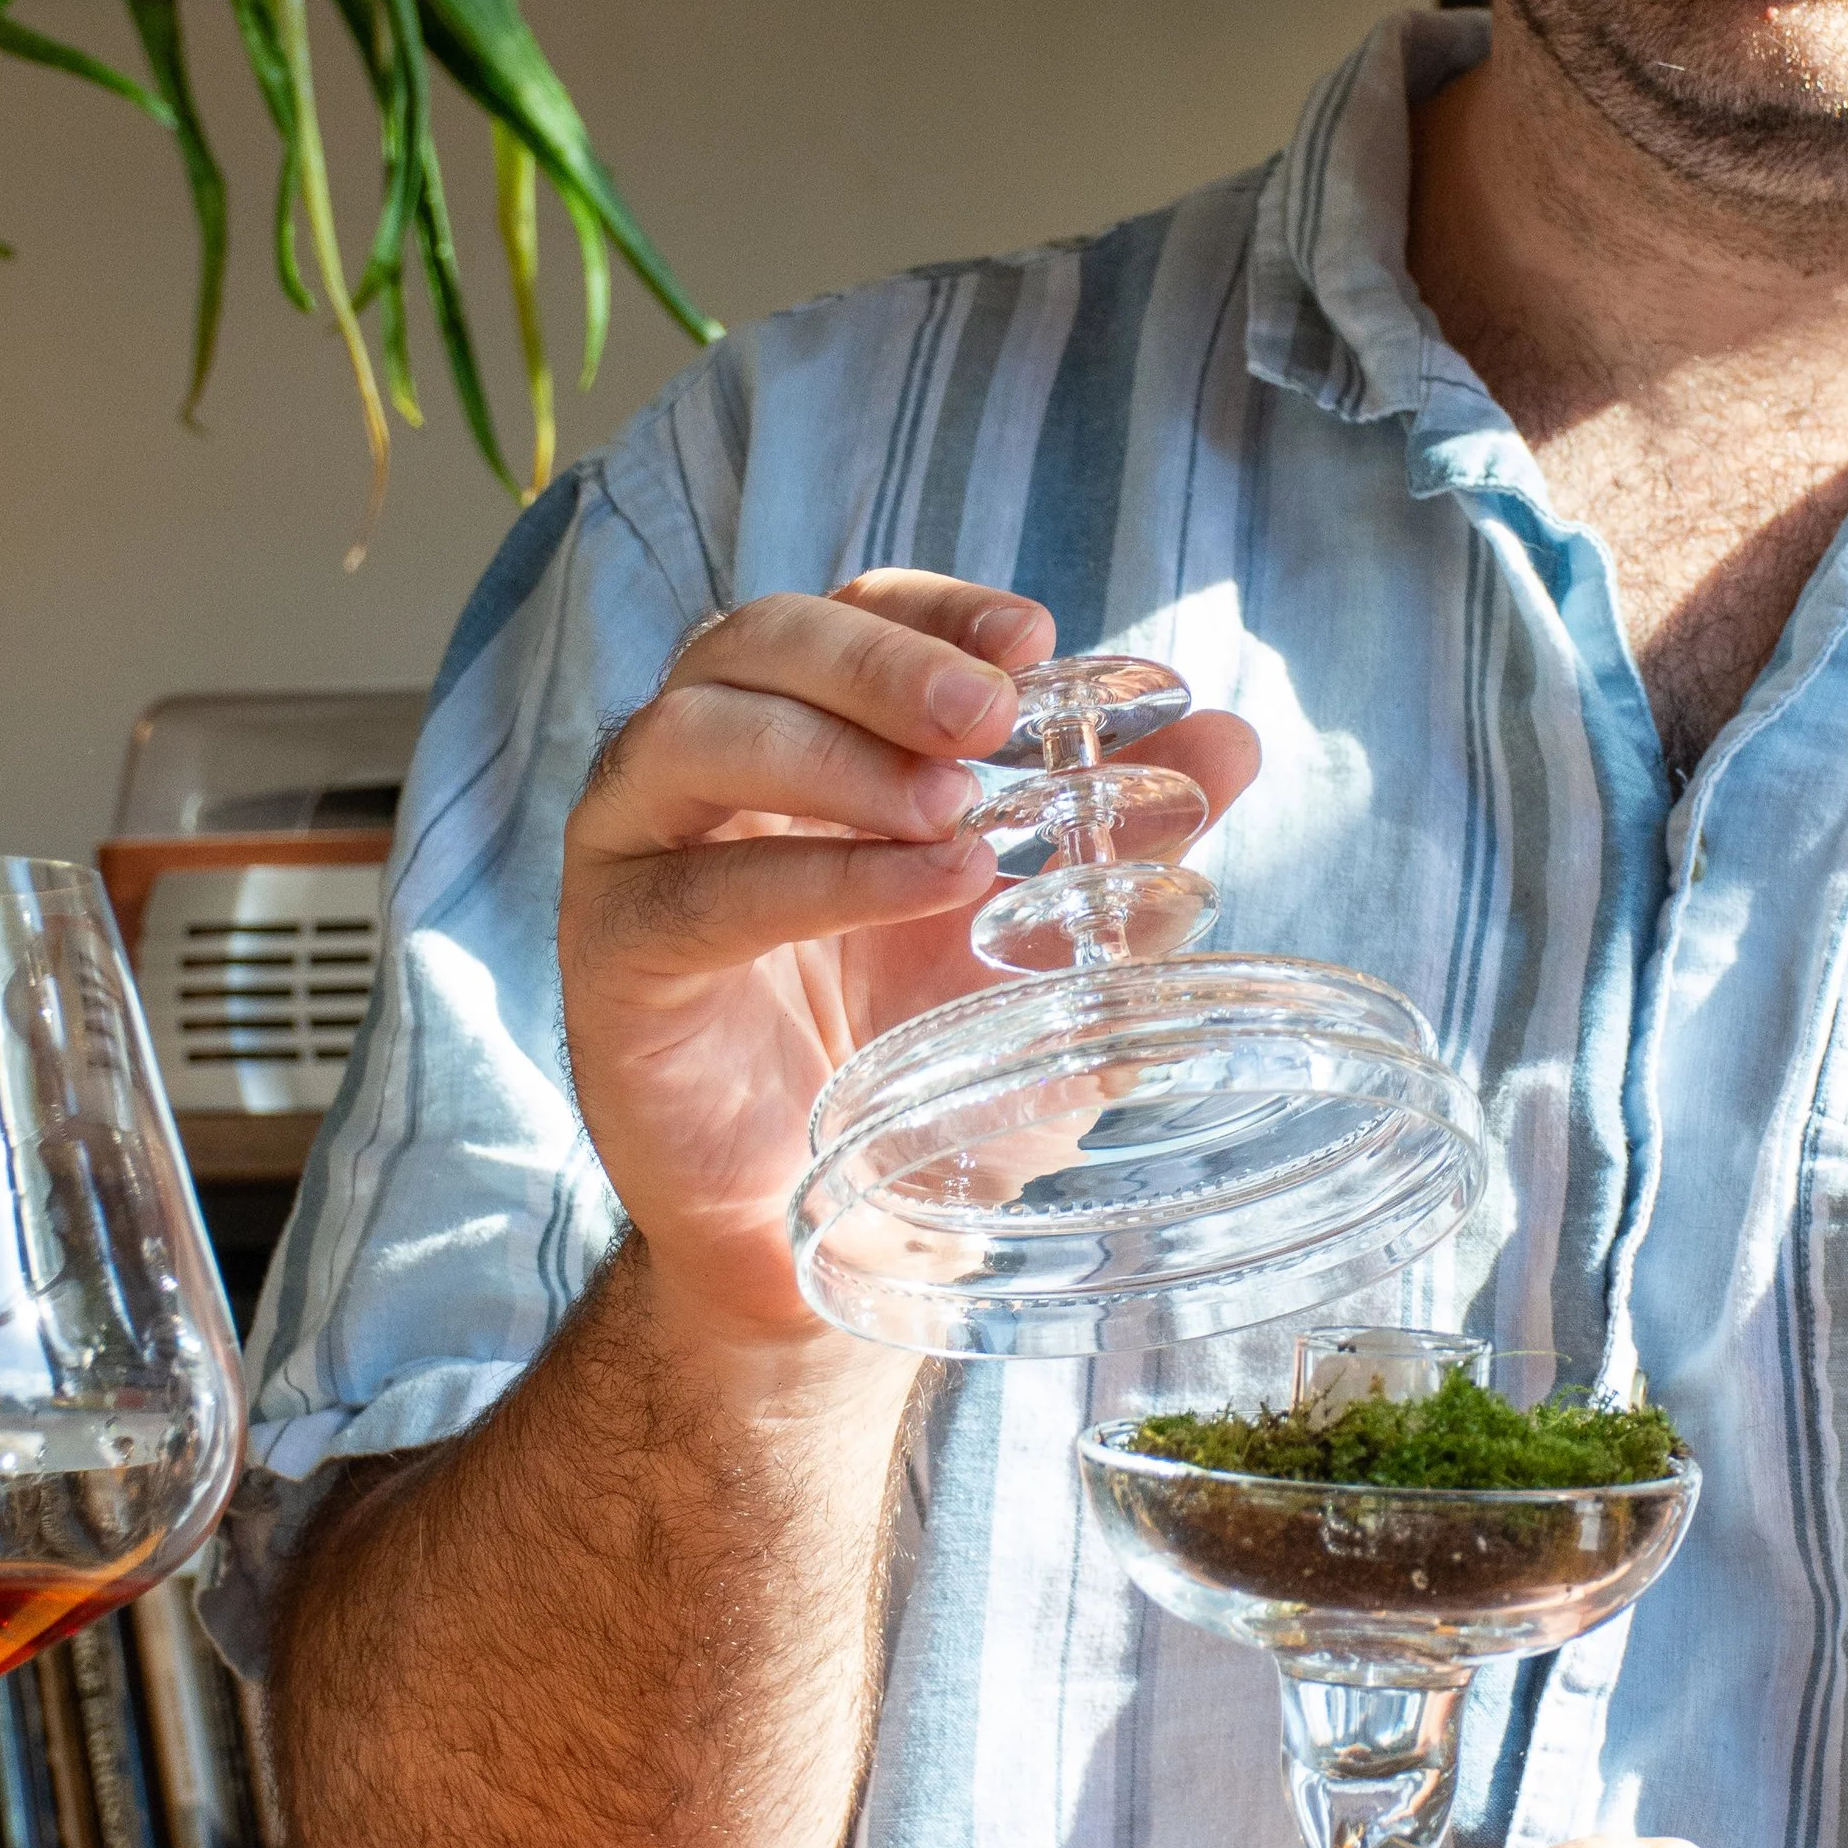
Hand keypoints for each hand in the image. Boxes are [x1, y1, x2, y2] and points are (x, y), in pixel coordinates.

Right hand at [559, 573, 1258, 1359]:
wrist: (838, 1237)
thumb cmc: (923, 1063)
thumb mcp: (1047, 945)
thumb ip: (1118, 840)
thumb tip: (1234, 742)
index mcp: (798, 736)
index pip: (848, 612)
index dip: (932, 609)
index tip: (1035, 638)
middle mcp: (699, 769)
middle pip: (758, 642)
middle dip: (883, 662)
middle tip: (997, 715)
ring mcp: (637, 855)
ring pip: (696, 732)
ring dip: (838, 752)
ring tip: (961, 809)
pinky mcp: (613, 956)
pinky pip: (699, 890)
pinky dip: (819, 874)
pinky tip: (924, 886)